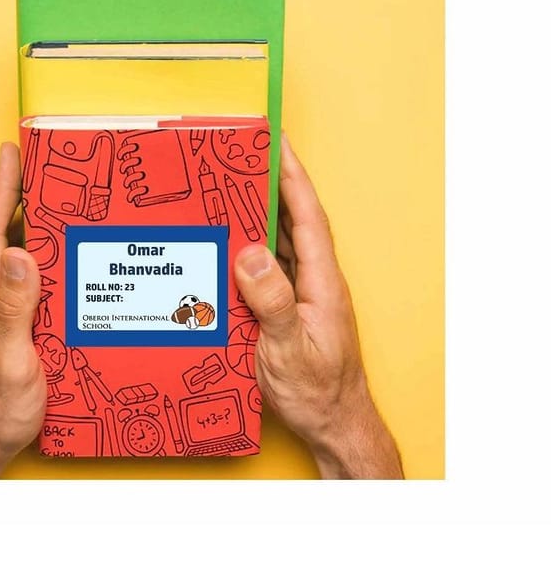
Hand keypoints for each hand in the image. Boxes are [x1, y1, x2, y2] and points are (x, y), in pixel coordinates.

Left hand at [0, 143, 45, 478]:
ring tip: (32, 195)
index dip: (0, 190)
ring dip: (7, 215)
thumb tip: (19, 253)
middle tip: (23, 165)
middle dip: (1, 192)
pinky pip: (1, 269)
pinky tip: (35, 248)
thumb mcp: (14, 362)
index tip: (11, 155)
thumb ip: (15, 308)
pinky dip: (15, 243)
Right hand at [234, 135, 402, 478]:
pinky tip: (234, 239)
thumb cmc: (316, 392)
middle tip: (246, 154)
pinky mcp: (291, 306)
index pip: (307, 217)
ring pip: (282, 240)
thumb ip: (273, 302)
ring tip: (233, 185)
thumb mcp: (288, 350)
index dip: (293, 177)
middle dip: (273, 182)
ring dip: (261, 211)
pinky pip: (271, 264)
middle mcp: (315, 280)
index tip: (277, 143)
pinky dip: (253, 244)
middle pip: (294, 220)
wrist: (333, 423)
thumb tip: (251, 254)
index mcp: (321, 282)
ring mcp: (304, 293)